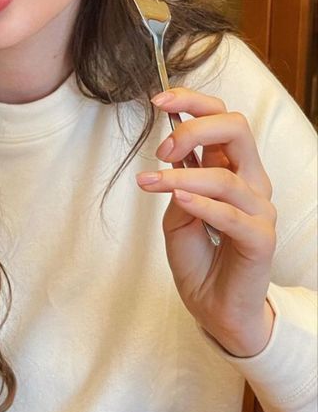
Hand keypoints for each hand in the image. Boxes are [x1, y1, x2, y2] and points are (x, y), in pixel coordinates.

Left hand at [136, 88, 276, 356]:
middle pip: (236, 129)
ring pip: (227, 175)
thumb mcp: (176, 218)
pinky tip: (178, 198)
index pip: (222, 119)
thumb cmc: (199, 261)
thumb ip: (177, 187)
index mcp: (232, 169)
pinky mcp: (260, 240)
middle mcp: (250, 183)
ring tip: (151, 183)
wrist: (214, 310)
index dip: (192, 103)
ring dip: (183, 176)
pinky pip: (233, 215)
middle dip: (194, 127)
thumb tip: (173, 163)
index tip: (157, 101)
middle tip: (162, 149)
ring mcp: (259, 211)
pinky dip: (203, 203)